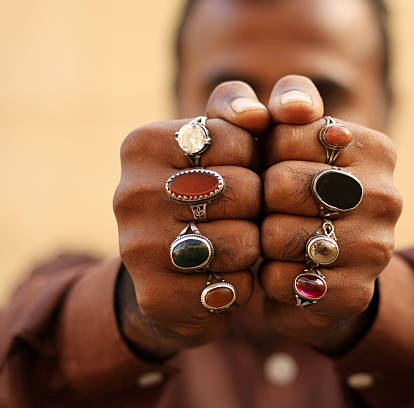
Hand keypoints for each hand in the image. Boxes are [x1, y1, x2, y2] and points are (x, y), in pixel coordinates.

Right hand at [113, 81, 267, 359]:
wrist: (174, 272)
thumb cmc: (209, 192)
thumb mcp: (220, 142)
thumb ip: (237, 106)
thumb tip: (258, 112)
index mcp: (142, 143)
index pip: (235, 138)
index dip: (253, 159)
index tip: (236, 170)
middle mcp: (130, 192)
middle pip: (243, 189)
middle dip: (256, 205)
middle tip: (238, 214)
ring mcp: (137, 247)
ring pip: (243, 240)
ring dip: (253, 246)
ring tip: (231, 245)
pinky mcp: (156, 296)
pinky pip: (234, 285)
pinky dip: (242, 282)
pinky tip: (221, 278)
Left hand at [259, 75, 402, 352]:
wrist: (325, 264)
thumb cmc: (299, 186)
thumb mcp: (293, 133)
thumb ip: (291, 98)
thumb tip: (292, 108)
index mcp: (375, 148)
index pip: (286, 135)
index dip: (265, 154)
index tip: (279, 165)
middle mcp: (386, 196)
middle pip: (280, 184)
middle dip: (262, 198)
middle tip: (275, 207)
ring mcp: (376, 249)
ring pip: (277, 234)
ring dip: (263, 239)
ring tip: (281, 238)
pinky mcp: (356, 293)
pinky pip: (280, 280)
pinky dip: (269, 276)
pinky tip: (287, 270)